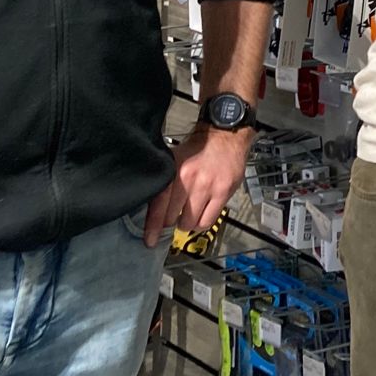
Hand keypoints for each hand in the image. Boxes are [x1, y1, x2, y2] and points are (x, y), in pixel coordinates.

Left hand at [144, 123, 254, 246]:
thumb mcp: (175, 159)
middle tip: (173, 218)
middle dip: (171, 222)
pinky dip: (201, 224)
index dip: (153, 227)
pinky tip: (200, 218)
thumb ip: (165, 181)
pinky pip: (208, 221)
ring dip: (186, 224)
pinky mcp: (223, 192)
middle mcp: (188, 180)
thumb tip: (153, 208)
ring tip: (188, 216)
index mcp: (173, 171)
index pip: (159, 205)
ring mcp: (207, 187)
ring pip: (190, 222)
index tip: (150, 240)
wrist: (226, 135)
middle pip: (172, 217)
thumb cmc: (198, 148)